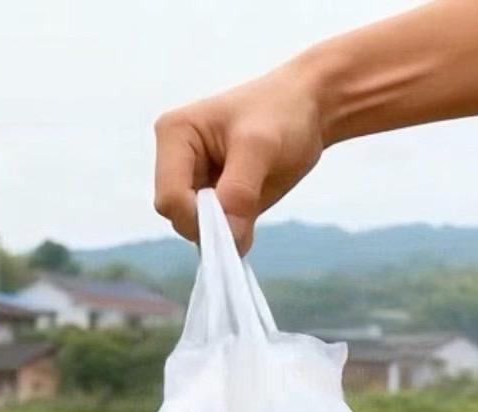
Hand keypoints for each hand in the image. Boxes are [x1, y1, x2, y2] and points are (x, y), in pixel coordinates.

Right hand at [155, 61, 324, 253]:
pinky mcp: (211, 196)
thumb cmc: (283, 112)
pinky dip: (232, 232)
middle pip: (178, 217)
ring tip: (253, 198)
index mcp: (174, 134)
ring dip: (225, 229)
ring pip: (193, 228)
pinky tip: (251, 210)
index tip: (236, 216)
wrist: (308, 107)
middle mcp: (175, 158)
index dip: (199, 218)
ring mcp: (192, 179)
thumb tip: (229, 238)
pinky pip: (212, 231)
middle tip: (248, 206)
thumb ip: (239, 192)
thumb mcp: (261, 147)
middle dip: (213, 224)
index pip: (170, 199)